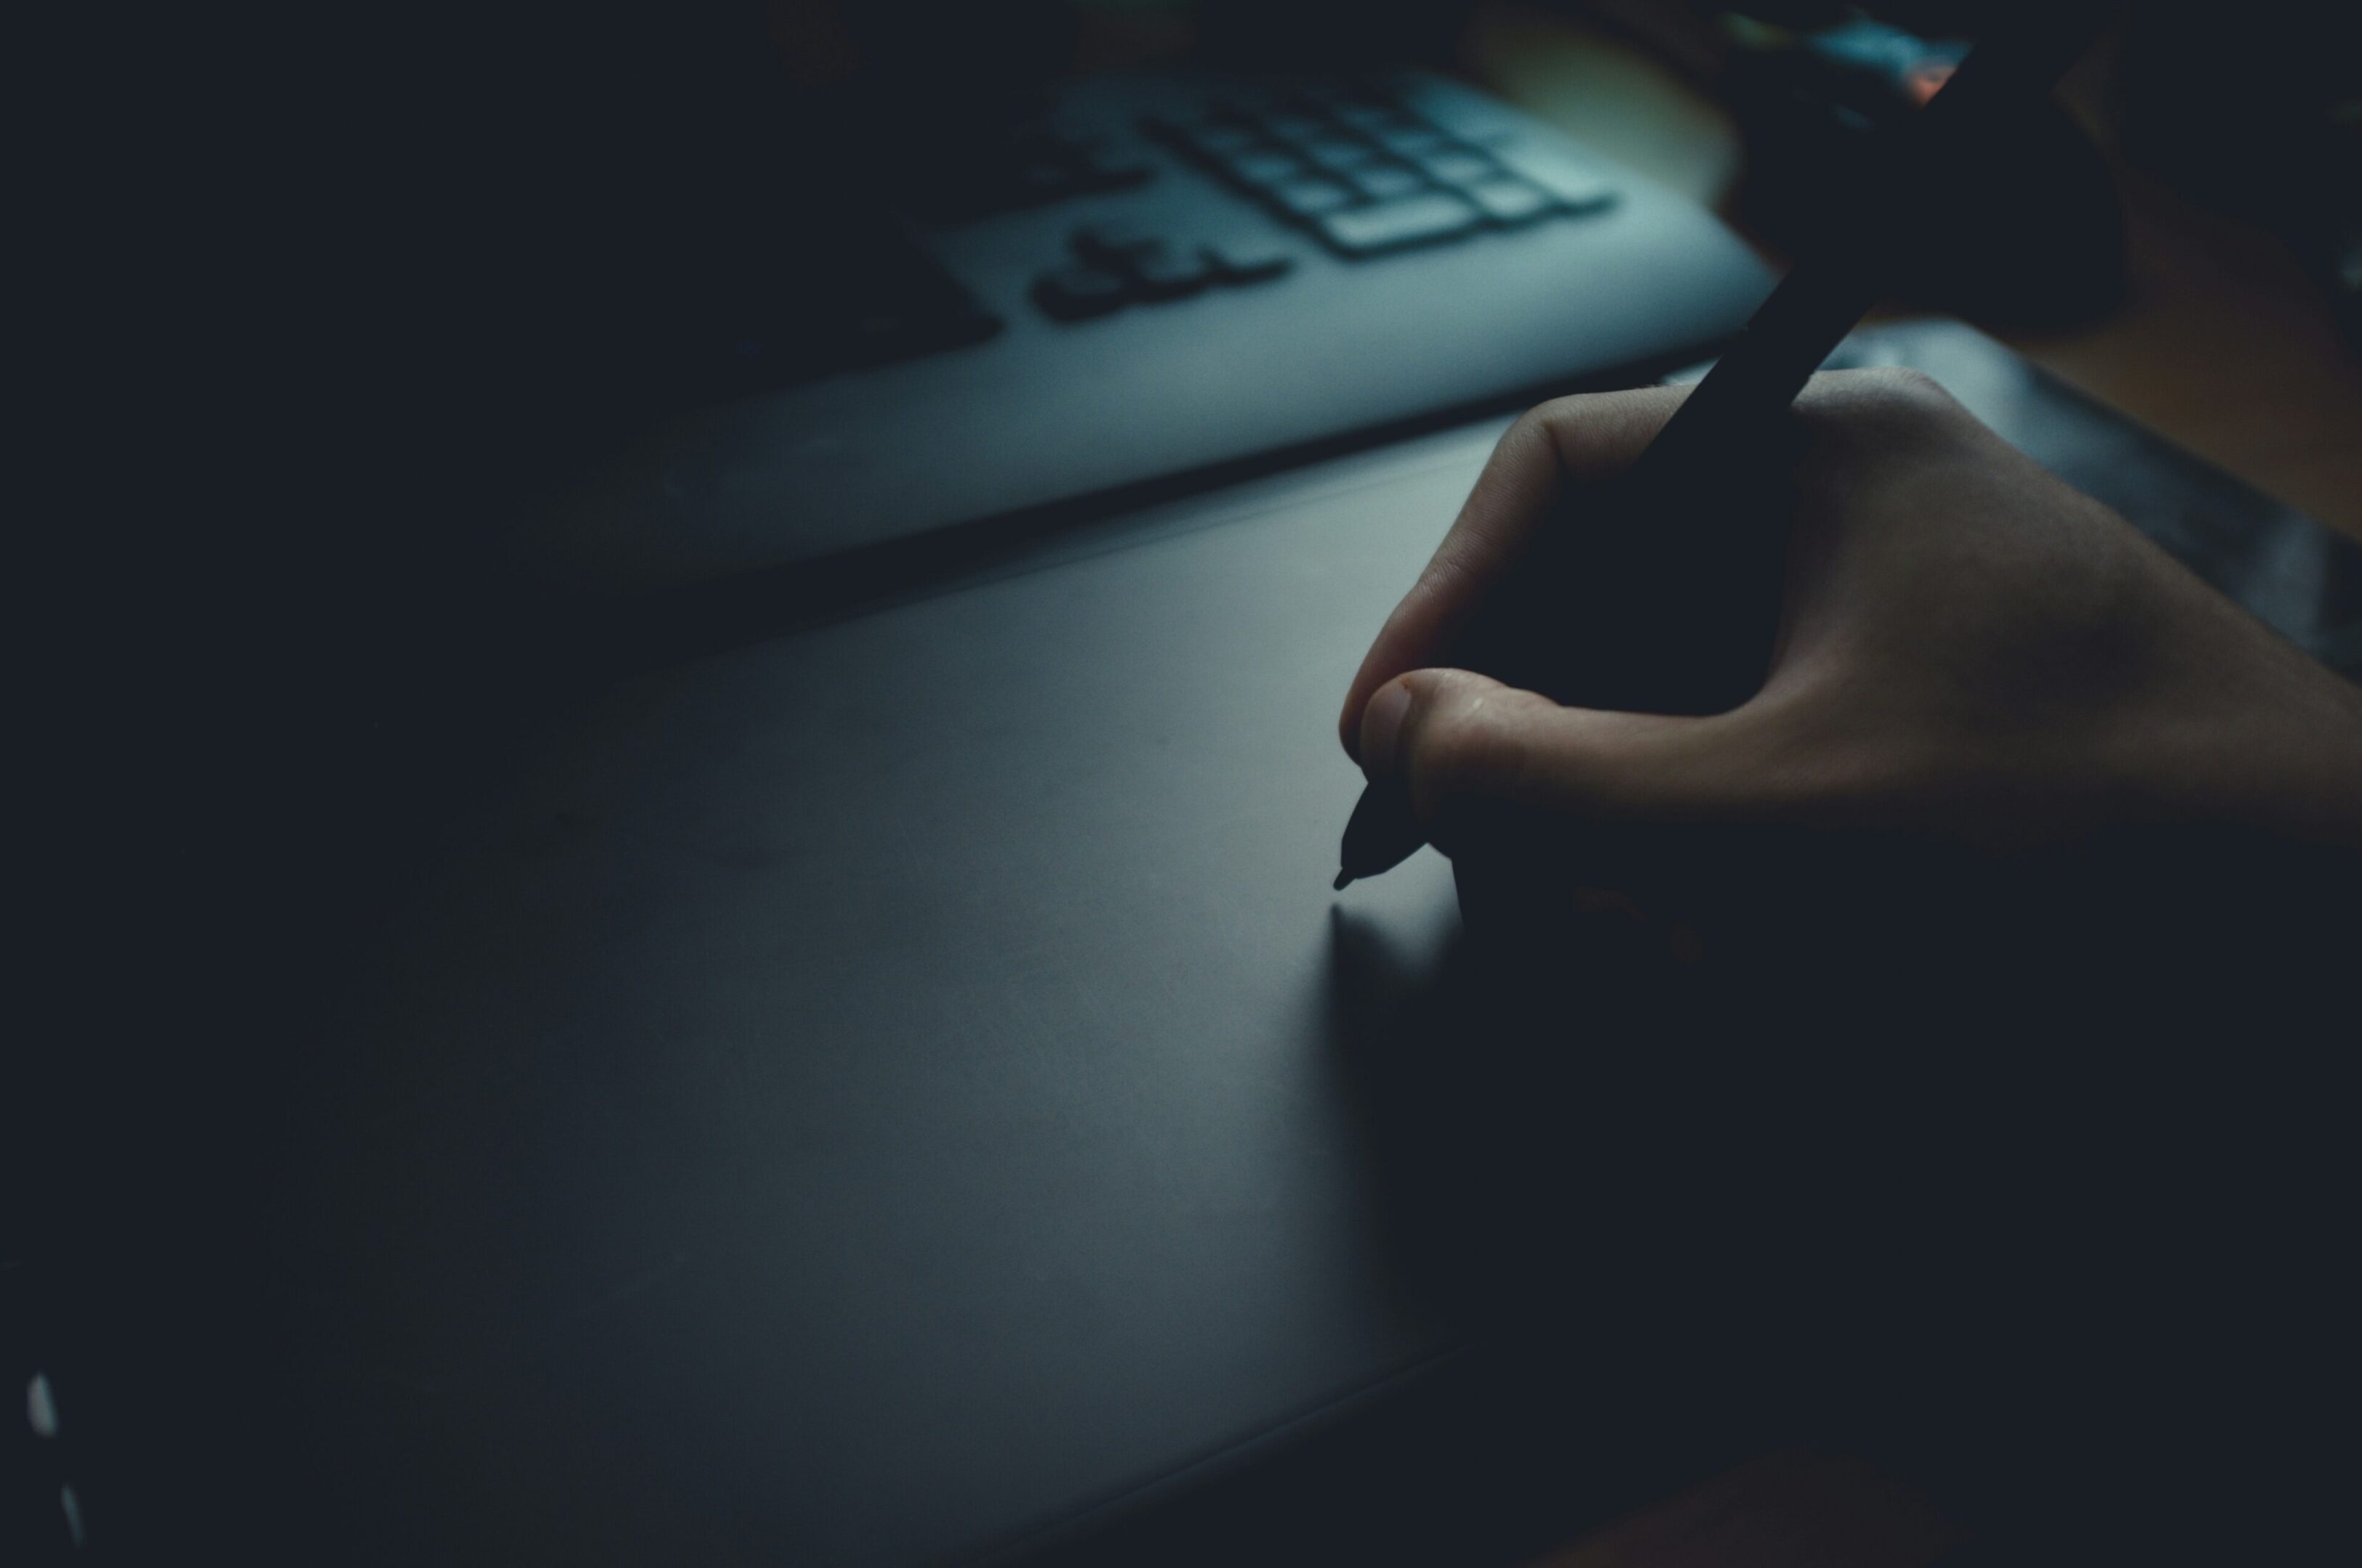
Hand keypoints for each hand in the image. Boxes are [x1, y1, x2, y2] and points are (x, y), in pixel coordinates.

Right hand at [1338, 370, 2361, 883]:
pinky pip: (1741, 783)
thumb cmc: (2095, 840)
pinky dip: (1703, 875)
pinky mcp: (1911, 741)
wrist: (2333, 936)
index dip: (1442, 602)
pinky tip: (1729, 962)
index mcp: (1820, 456)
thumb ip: (1556, 779)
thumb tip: (1407, 737)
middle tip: (1507, 873)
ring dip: (1622, 841)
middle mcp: (1848, 521)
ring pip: (1660, 715)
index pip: (1556, 474)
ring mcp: (1884, 633)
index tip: (1385, 735)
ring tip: (1650, 947)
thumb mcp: (1781, 819)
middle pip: (1596, 606)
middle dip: (1538, 757)